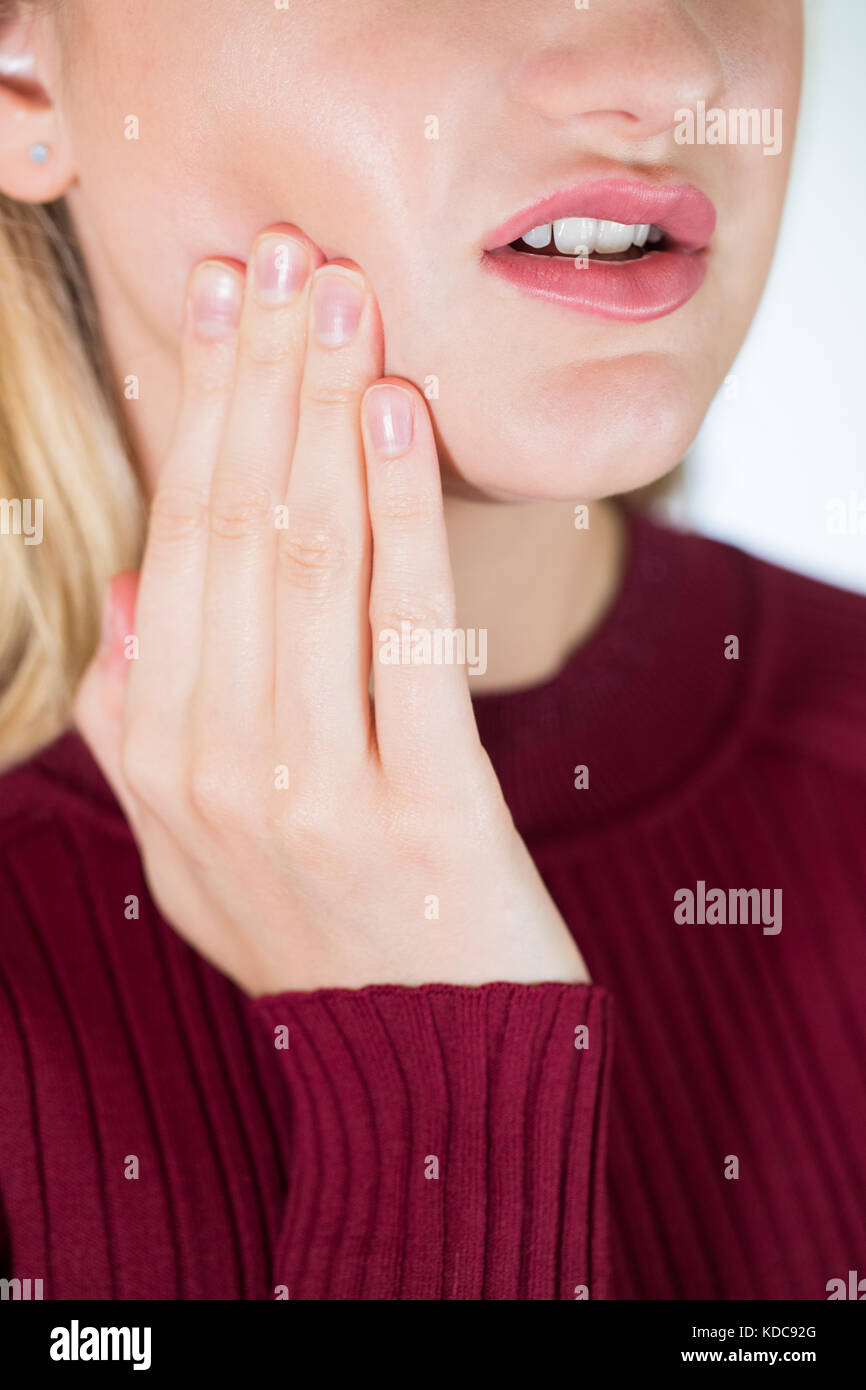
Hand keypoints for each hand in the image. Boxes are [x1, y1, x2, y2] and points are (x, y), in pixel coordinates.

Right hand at [75, 224, 588, 995]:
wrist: (427, 1065)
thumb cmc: (318, 936)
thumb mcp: (192, 849)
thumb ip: (136, 725)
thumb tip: (124, 594)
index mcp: (156, 758)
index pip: (177, 548)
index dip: (199, 416)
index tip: (220, 307)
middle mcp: (216, 766)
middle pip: (235, 531)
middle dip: (257, 380)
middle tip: (282, 257)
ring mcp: (315, 788)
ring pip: (309, 561)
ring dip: (322, 412)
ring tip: (338, 296)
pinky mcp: (424, 808)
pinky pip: (406, 633)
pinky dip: (402, 510)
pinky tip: (399, 413)